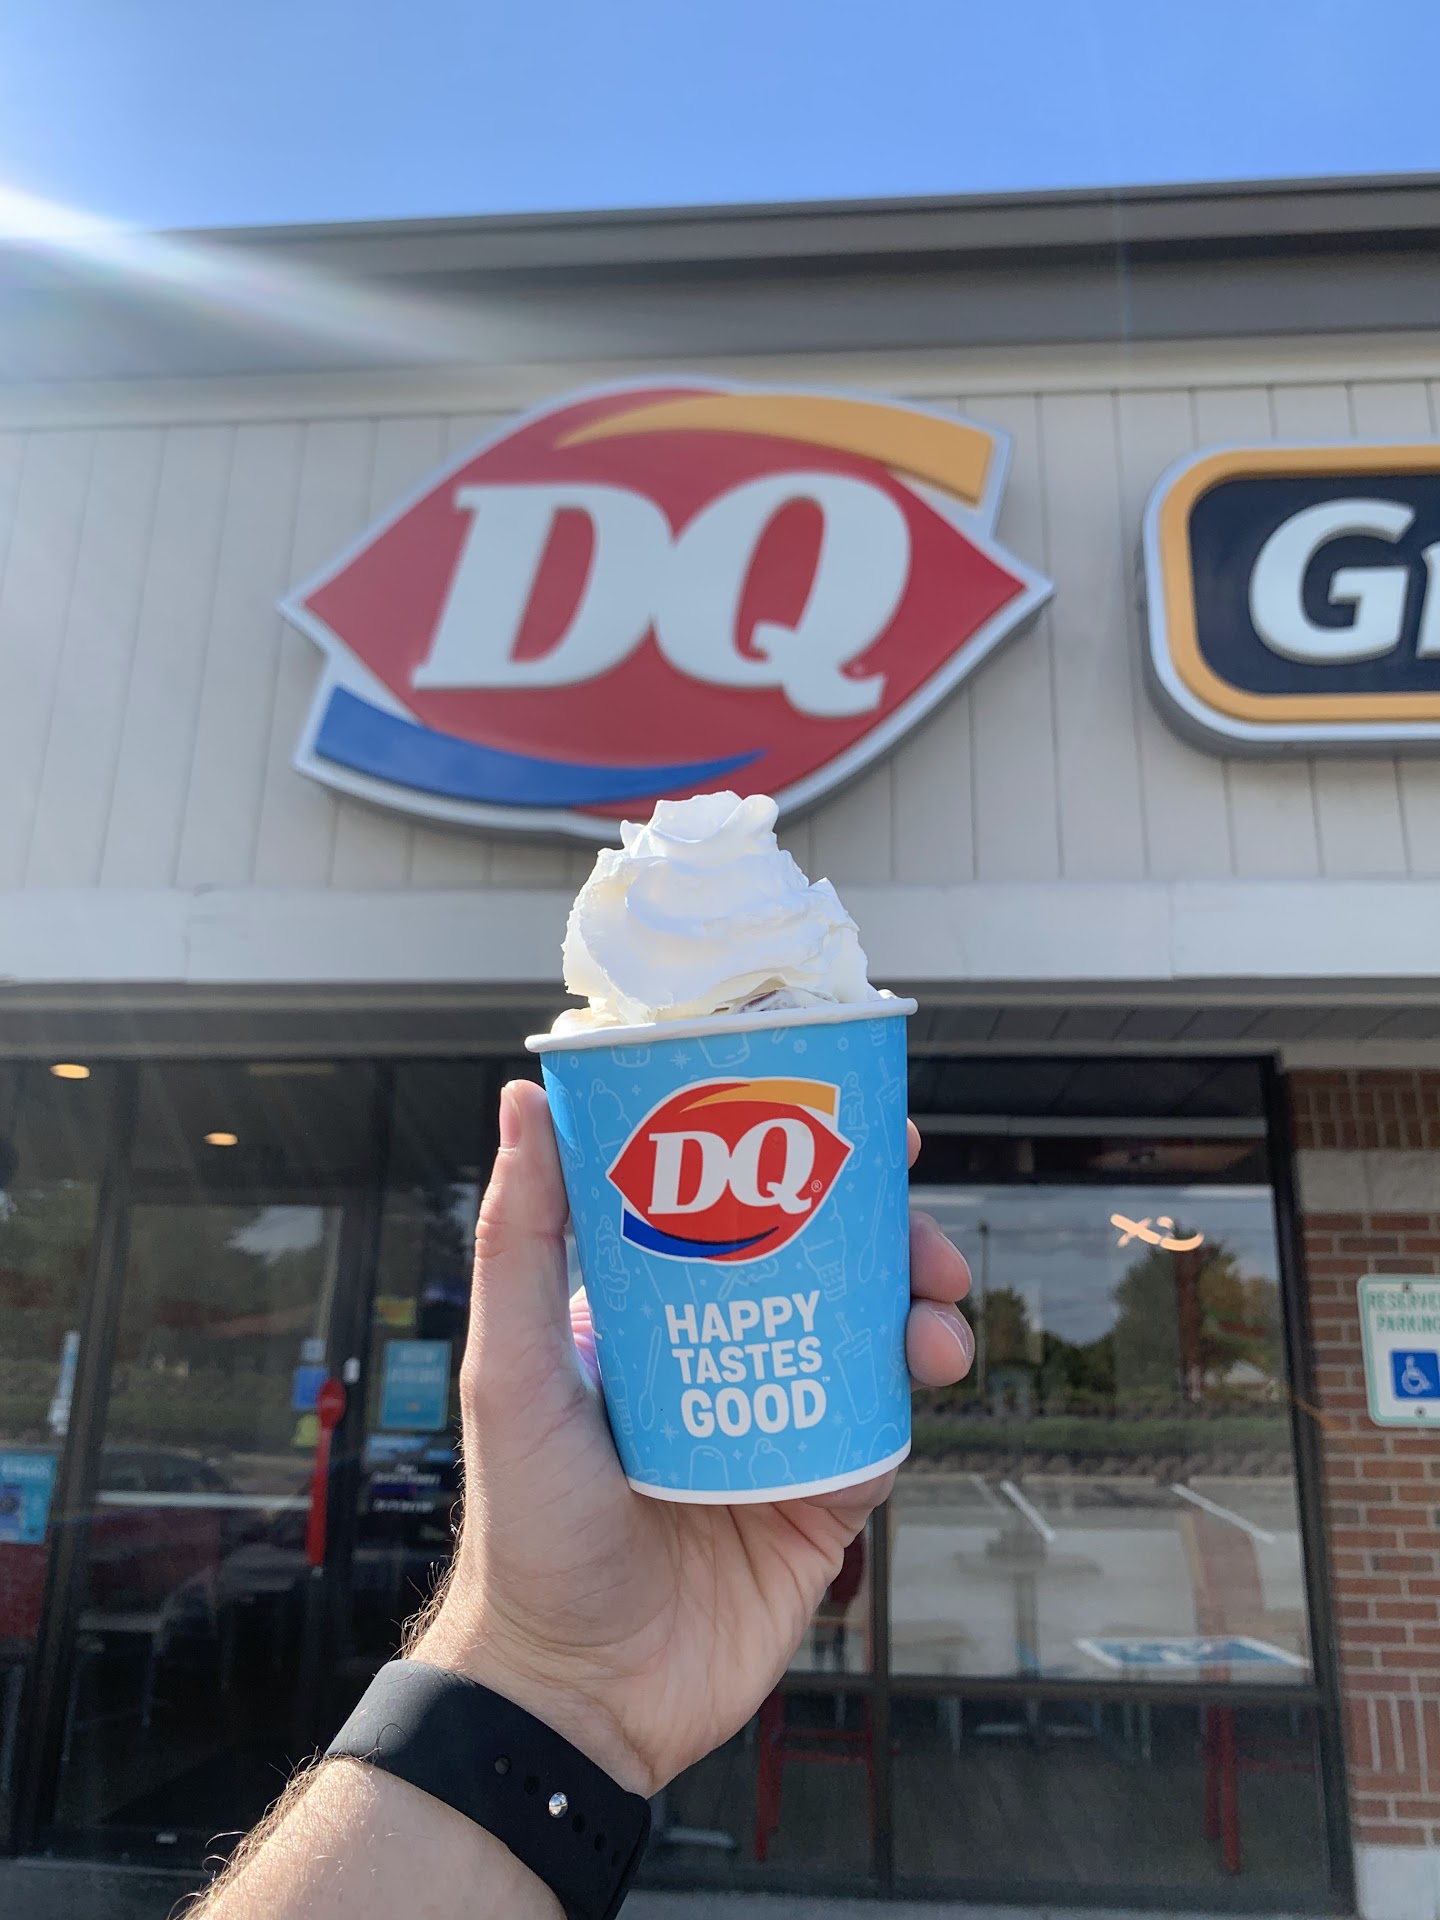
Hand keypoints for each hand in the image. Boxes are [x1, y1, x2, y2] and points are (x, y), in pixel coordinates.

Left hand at [414, 1079, 972, 1796]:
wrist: (579, 1695)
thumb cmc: (525, 1531)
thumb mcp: (513, 1369)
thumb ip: (521, 1241)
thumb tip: (525, 1104)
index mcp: (655, 1316)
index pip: (737, 1210)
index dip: (803, 1161)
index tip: (856, 1125)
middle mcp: (722, 1360)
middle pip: (826, 1268)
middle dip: (889, 1237)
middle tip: (921, 1237)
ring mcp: (777, 1428)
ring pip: (871, 1343)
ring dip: (918, 1314)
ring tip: (937, 1321)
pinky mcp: (819, 1503)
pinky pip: (880, 1435)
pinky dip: (906, 1405)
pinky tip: (916, 1388)